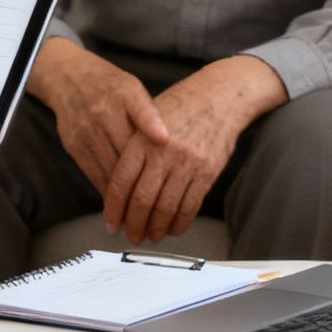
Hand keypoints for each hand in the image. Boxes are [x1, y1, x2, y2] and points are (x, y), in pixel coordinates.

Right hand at [27, 38, 168, 195]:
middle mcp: (102, 116)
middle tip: (158, 210)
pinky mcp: (73, 145)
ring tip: (140, 215)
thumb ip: (150, 113)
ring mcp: (85, 133)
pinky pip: (93, 173)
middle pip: (126, 160)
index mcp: (124, 100)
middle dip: (142, 186)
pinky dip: (107, 189)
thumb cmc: (110, 86)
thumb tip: (166, 138)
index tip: (168, 186)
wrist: (69, 78)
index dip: (156, 163)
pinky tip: (121, 201)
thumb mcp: (133, 89)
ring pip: (108, 171)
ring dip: (124, 195)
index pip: (143, 137)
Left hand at [105, 57, 280, 244]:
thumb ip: (133, 149)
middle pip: (142, 200)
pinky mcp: (208, 172)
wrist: (221, 96)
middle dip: (134, 224)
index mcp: (142, 139)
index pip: (121, 182)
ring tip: (150, 235)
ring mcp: (187, 163)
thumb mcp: (148, 119)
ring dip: (156, 228)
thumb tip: (118, 188)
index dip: (114, 208)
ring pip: (166, 207)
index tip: (111, 223)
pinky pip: (190, 206)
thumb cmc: (182, 106)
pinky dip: (180, 222)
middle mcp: (163, 152)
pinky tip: (173, 228)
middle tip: (130, 235)